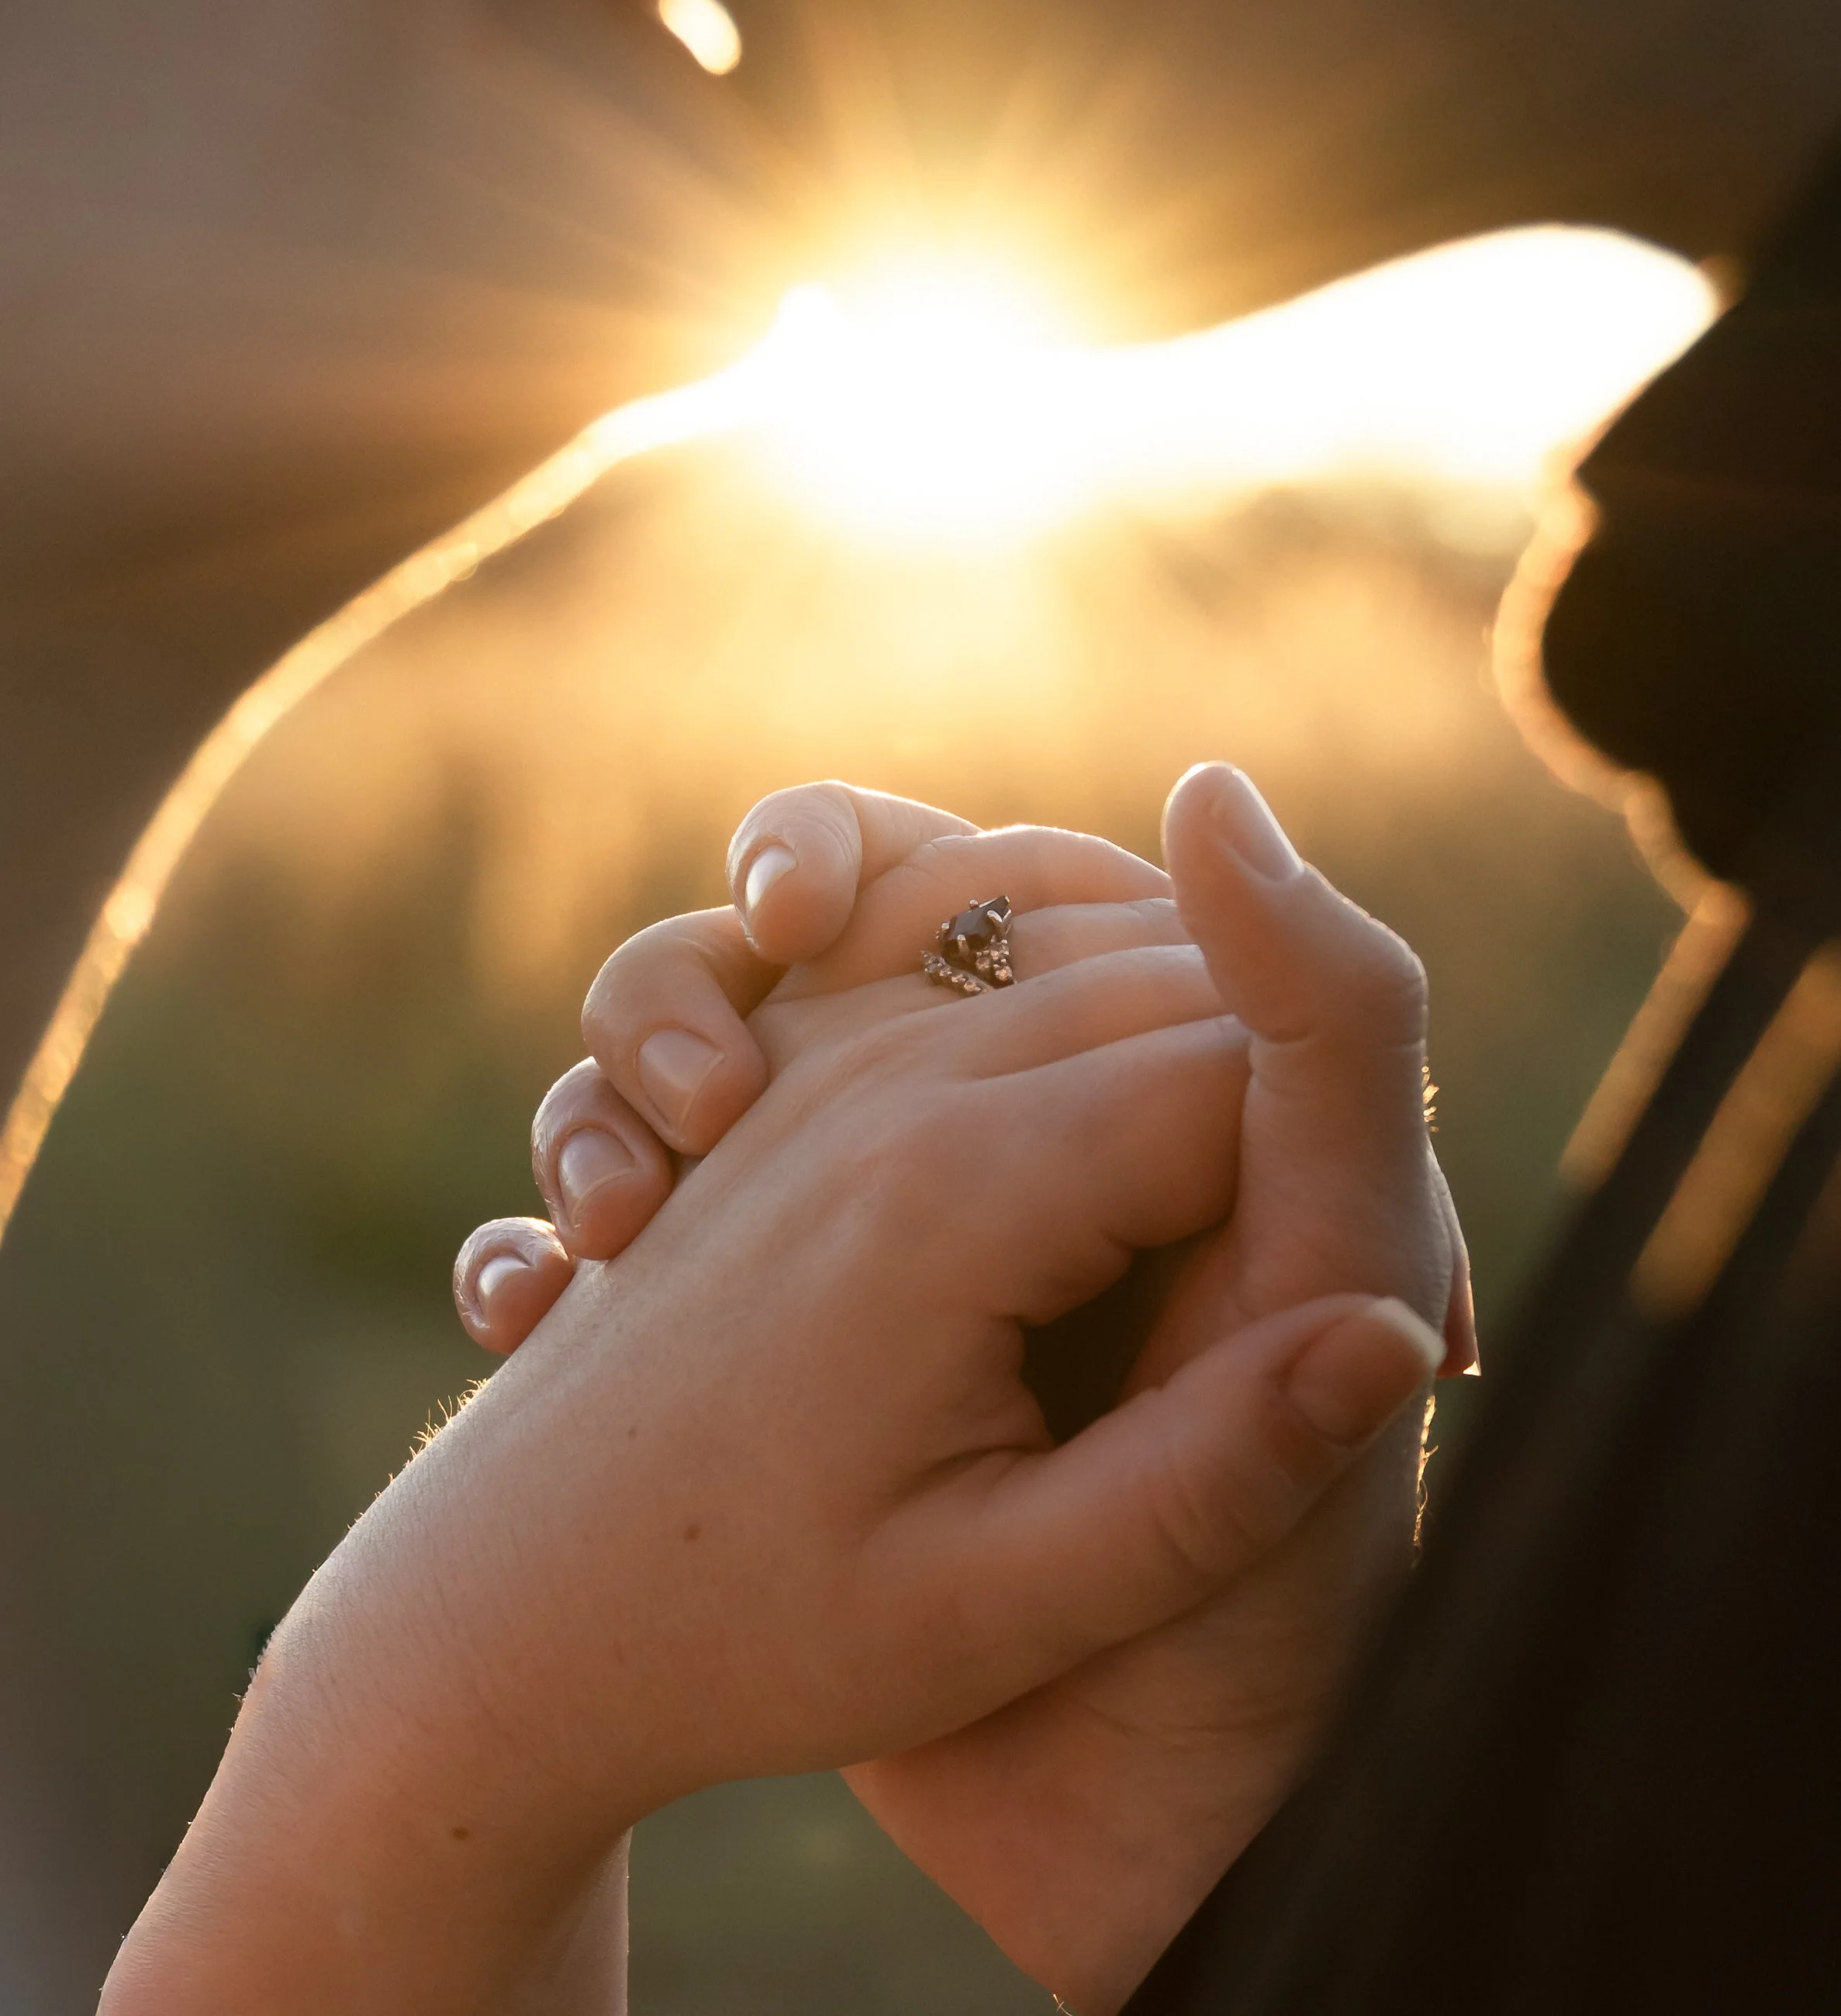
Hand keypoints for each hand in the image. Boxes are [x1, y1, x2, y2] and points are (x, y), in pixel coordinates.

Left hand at [105, 854, 1437, 2015]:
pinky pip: (956, 951)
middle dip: (1297, 1081)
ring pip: (1067, 941)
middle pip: (1167, 978)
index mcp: (952, 1194)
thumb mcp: (999, 1603)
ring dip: (1196, 1016)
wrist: (509, 1607)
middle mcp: (881, 1082)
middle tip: (1390, 1266)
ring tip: (1269, 1184)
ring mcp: (819, 1058)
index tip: (1420, 1327)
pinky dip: (1065, 983)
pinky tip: (1109, 1098)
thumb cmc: (754, 1632)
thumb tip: (1387, 1338)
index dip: (1367, 1175)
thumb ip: (1208, 1475)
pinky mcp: (789, 1070)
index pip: (1243, 1078)